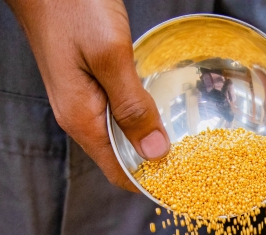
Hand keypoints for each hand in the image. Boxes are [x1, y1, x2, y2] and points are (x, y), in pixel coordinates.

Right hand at [6, 0, 168, 189]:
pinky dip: (139, 116)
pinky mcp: (85, 82)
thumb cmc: (71, 7)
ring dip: (149, 138)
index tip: (183, 184)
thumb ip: (132, 106)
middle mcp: (78, 116)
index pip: (118, 173)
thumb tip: (155, 153)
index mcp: (81, 119)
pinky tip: (158, 107)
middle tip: (194, 161)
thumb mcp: (110, 56)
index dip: (150, 183)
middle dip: (155, 163)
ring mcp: (80, 99)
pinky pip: (116, 112)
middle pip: (121, 158)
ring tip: (184, 138)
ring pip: (120, 135)